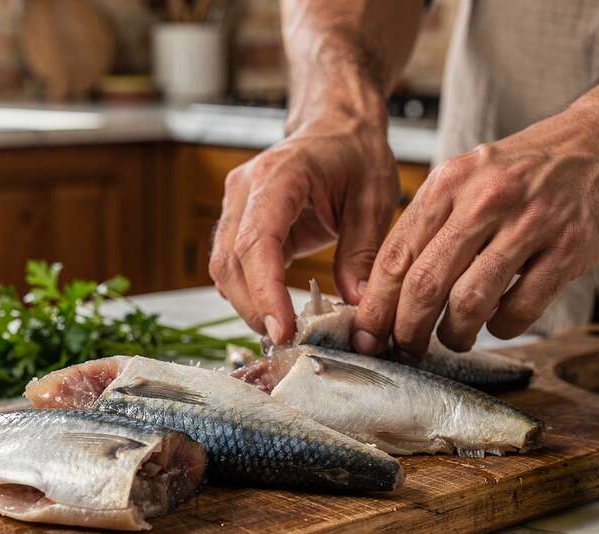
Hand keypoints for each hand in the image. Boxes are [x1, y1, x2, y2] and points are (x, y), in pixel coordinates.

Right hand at [209, 115, 399, 343]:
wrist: (336, 126)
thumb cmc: (355, 153)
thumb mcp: (375, 198)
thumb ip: (363, 251)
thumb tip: (357, 304)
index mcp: (278, 176)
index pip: (257, 242)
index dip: (264, 291)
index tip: (283, 329)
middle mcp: (245, 189)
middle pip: (230, 262)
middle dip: (254, 308)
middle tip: (288, 342)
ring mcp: (235, 205)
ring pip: (223, 268)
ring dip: (248, 305)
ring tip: (283, 332)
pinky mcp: (237, 222)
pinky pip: (231, 266)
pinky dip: (248, 293)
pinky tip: (274, 312)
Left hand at [352, 104, 598, 358]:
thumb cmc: (533, 167)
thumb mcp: (471, 176)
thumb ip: (434, 223)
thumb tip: (391, 287)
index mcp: (450, 182)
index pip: (395, 255)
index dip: (375, 305)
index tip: (367, 335)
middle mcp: (485, 199)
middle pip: (425, 283)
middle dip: (407, 329)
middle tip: (405, 349)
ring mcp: (529, 223)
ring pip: (468, 301)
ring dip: (454, 334)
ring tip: (455, 338)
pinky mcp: (568, 247)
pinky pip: (520, 308)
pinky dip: (502, 327)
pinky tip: (500, 321)